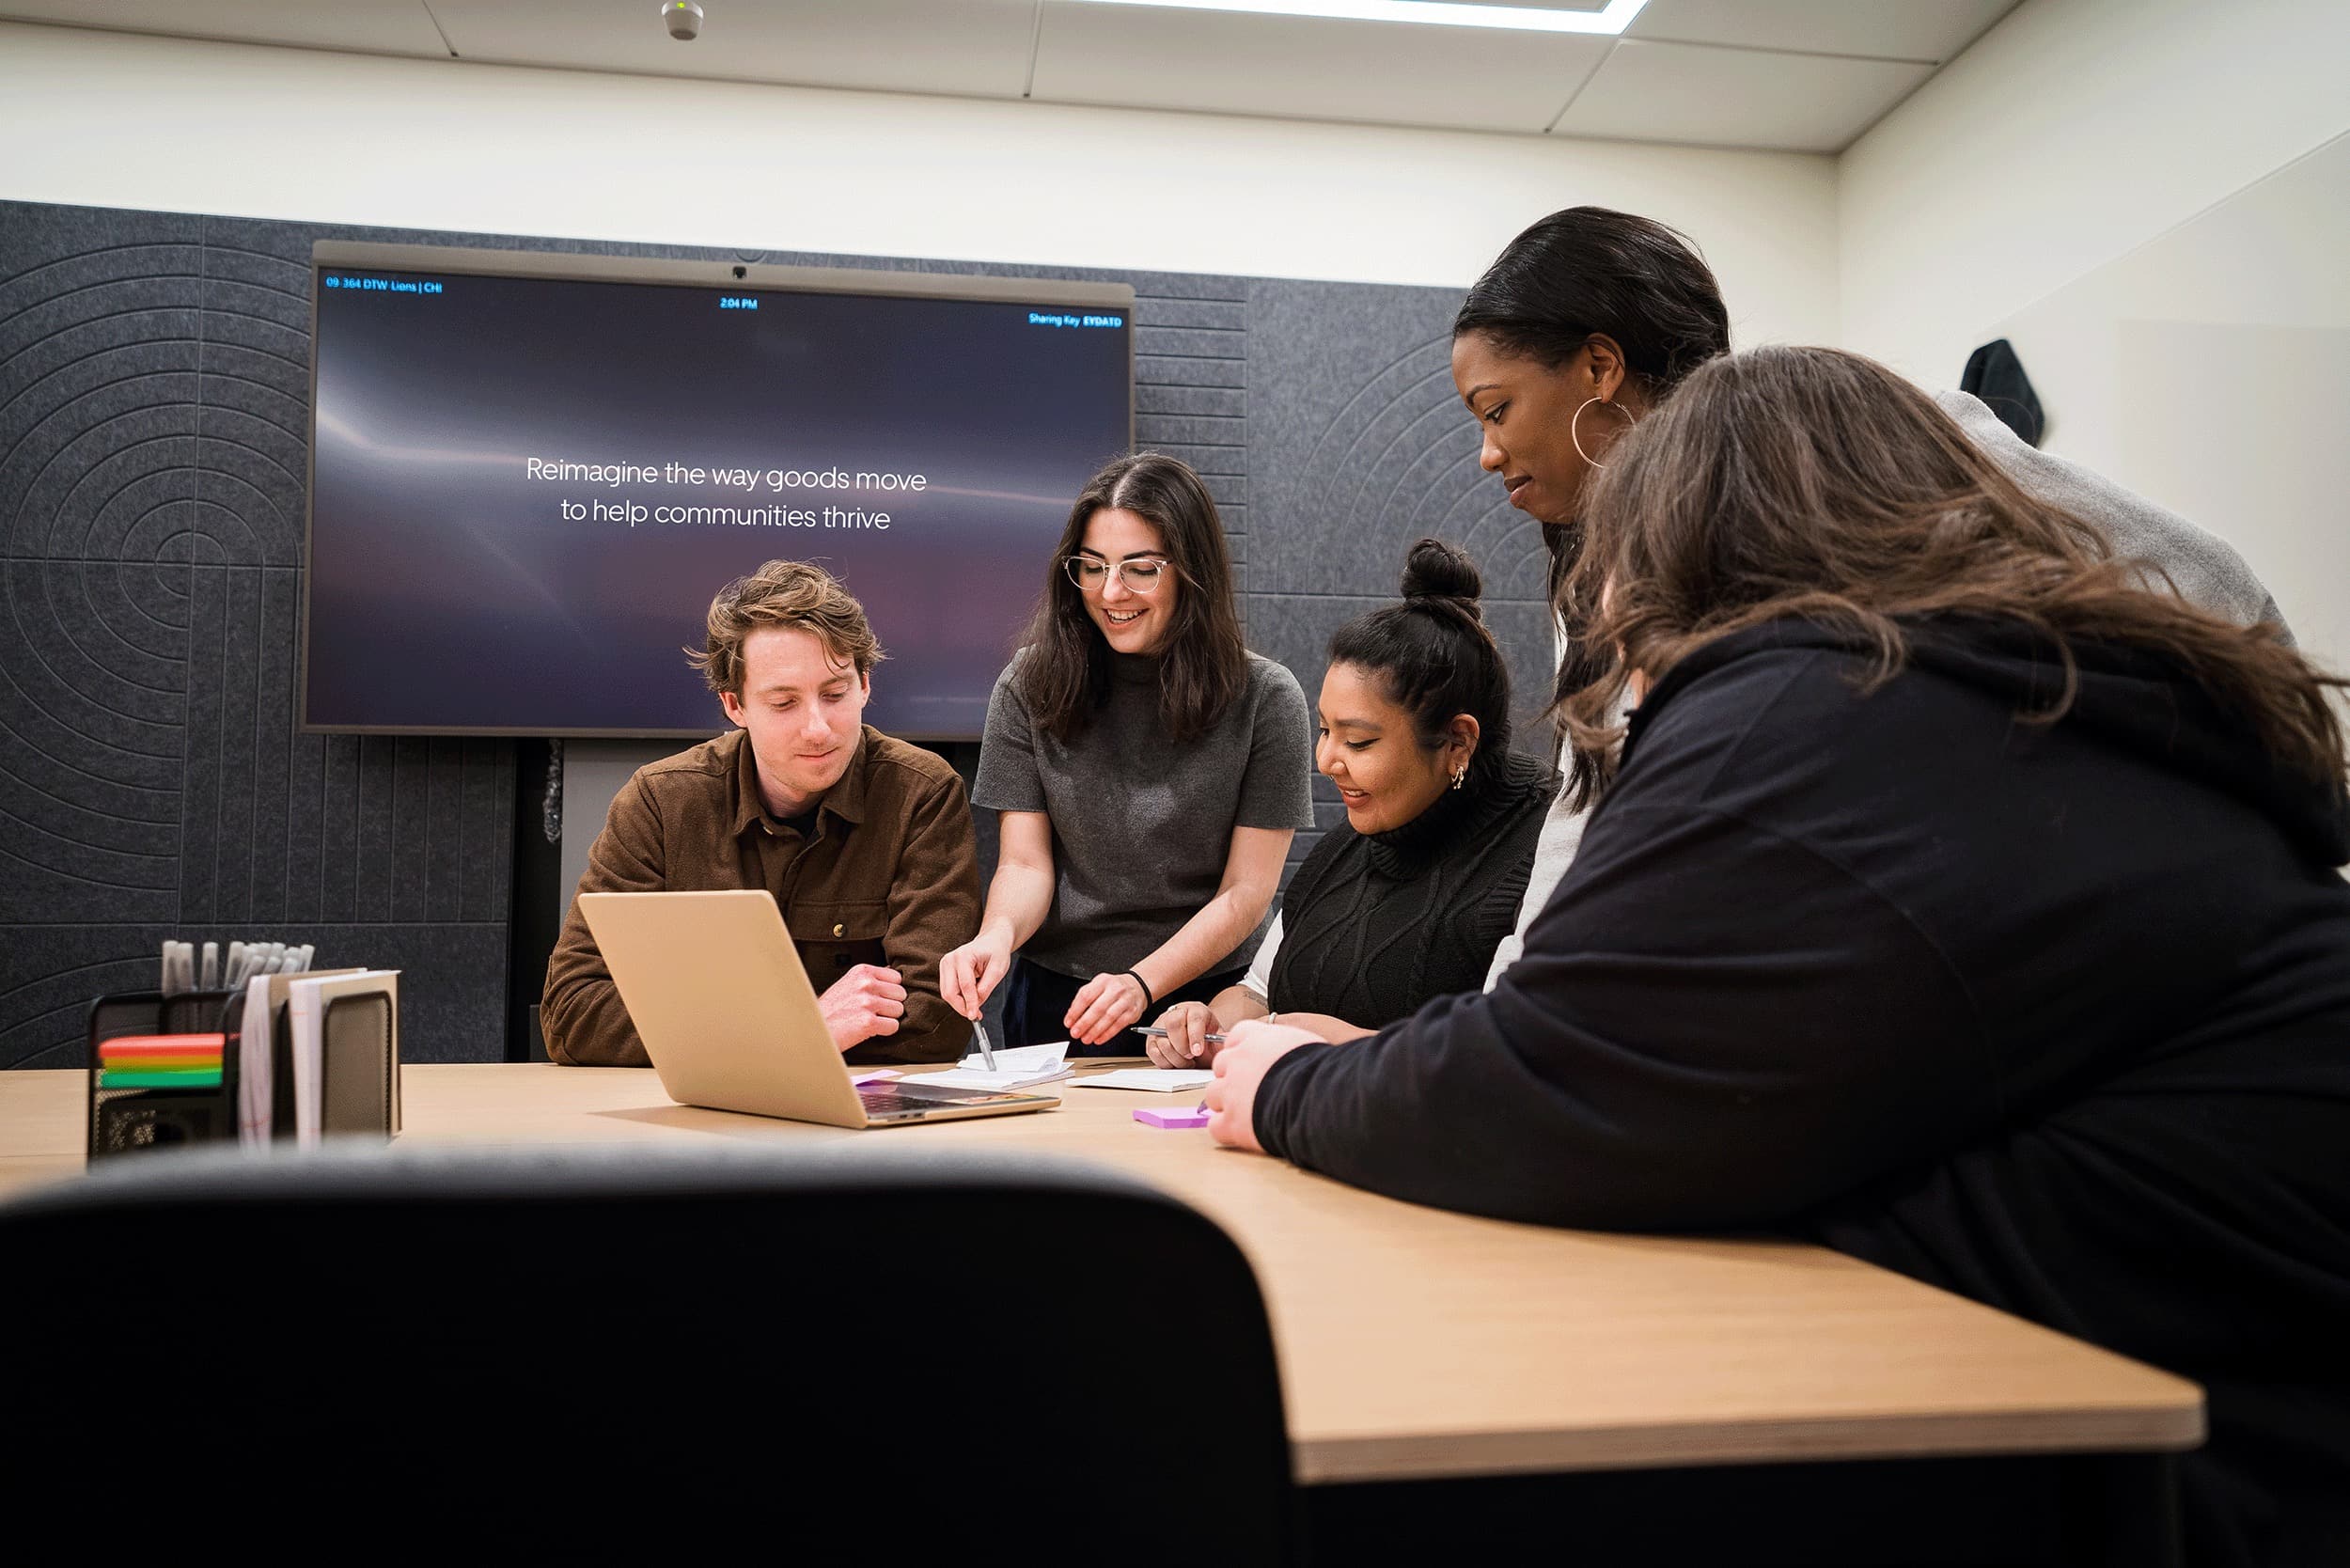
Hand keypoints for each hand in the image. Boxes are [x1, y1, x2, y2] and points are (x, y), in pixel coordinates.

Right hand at [819, 963, 905, 1050]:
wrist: (813, 1030)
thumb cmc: (829, 1010)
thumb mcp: (848, 984)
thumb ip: (870, 979)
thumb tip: (896, 977)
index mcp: (861, 971)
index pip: (896, 977)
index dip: (889, 991)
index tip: (877, 997)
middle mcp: (865, 984)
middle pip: (901, 994)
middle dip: (890, 1004)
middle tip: (872, 1011)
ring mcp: (867, 1002)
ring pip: (899, 1010)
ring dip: (887, 1018)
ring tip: (868, 1019)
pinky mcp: (869, 1022)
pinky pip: (894, 1026)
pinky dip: (884, 1031)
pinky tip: (868, 1029)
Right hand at [939, 929, 1011, 1020]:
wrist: (991, 941)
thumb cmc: (996, 951)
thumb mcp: (999, 968)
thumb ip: (987, 985)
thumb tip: (977, 1002)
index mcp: (964, 955)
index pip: (965, 984)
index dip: (970, 1002)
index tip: (975, 1015)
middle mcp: (950, 959)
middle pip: (950, 991)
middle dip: (962, 1006)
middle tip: (975, 1014)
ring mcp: (945, 965)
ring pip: (947, 993)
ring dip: (960, 1003)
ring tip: (975, 1005)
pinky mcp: (945, 971)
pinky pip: (948, 990)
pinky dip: (959, 998)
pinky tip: (970, 999)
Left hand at [1065, 971, 1149, 1045]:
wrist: (1137, 986)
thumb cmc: (1114, 988)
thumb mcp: (1098, 985)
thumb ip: (1084, 998)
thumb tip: (1072, 1015)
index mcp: (1102, 981)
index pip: (1086, 996)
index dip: (1075, 1011)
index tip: (1068, 1022)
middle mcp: (1115, 989)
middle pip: (1098, 1008)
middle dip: (1084, 1023)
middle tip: (1075, 1033)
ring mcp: (1125, 1001)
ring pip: (1109, 1017)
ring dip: (1095, 1030)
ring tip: (1086, 1038)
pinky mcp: (1132, 1012)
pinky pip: (1119, 1025)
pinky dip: (1107, 1034)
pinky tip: (1099, 1039)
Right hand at [1146, 1001, 1222, 1066]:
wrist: (1194, 1035)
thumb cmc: (1205, 1035)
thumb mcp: (1216, 1035)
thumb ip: (1221, 1039)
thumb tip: (1227, 1041)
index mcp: (1195, 1010)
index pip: (1193, 1019)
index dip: (1195, 1036)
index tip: (1198, 1051)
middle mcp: (1175, 1014)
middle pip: (1172, 1025)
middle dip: (1182, 1046)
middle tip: (1191, 1057)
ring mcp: (1160, 1026)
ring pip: (1162, 1042)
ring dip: (1175, 1058)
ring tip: (1187, 1062)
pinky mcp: (1152, 1040)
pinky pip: (1153, 1053)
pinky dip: (1165, 1062)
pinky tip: (1176, 1063)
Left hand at [1203, 1020, 1318, 1152]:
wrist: (1320, 1099)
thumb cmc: (1321, 1071)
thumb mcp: (1304, 1044)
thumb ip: (1284, 1046)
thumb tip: (1286, 1053)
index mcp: (1256, 1038)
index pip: (1236, 1036)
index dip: (1242, 1050)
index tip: (1251, 1061)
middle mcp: (1237, 1061)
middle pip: (1221, 1065)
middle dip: (1232, 1076)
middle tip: (1252, 1088)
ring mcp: (1230, 1092)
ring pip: (1213, 1094)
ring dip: (1226, 1102)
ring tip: (1248, 1111)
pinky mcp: (1231, 1123)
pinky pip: (1215, 1126)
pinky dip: (1226, 1129)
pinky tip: (1242, 1132)